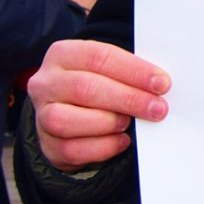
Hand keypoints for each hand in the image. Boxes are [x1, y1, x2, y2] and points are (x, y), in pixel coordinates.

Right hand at [28, 38, 170, 170]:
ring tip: (129, 123)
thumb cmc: (97, 85)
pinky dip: (102, 147)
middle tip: (157, 108)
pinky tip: (121, 140)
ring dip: (107, 123)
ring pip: (67, 120)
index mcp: (62, 54)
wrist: (71, 114)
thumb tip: (160, 85)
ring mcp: (42, 114)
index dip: (133, 71)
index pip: (98, 57)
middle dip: (128, 99)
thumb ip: (129, 74)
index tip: (161, 83)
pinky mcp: (48, 144)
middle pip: (85, 88)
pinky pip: (72, 149)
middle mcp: (46, 83)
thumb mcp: (109, 71)